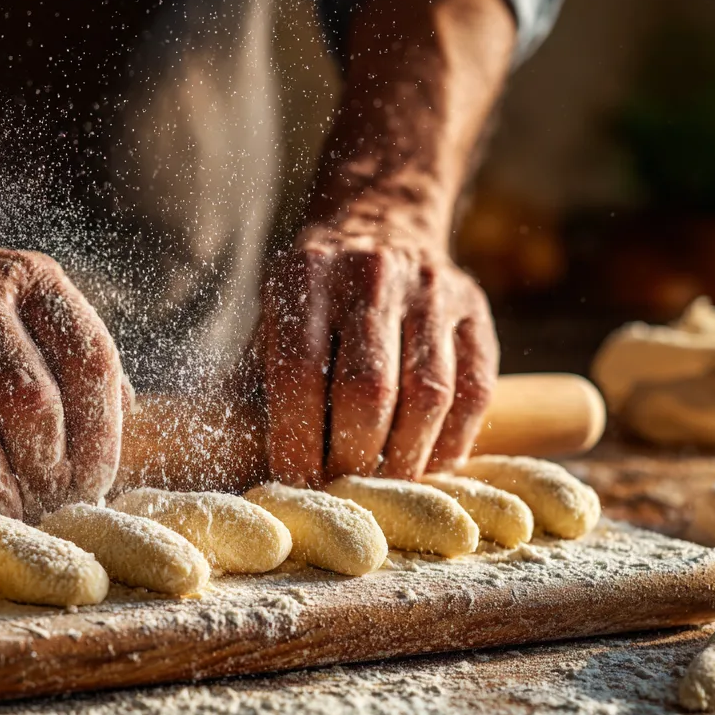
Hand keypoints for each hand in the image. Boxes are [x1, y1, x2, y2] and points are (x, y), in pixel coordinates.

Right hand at [0, 244, 123, 520]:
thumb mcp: (32, 305)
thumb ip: (79, 356)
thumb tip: (125, 417)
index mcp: (35, 281)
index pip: (90, 361)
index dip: (101, 435)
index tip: (94, 482)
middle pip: (29, 399)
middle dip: (44, 468)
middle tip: (44, 504)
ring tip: (1, 511)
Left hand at [261, 223, 497, 485]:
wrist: (385, 223)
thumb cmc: (315, 290)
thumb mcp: (275, 309)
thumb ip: (261, 371)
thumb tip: (239, 454)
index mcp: (307, 273)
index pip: (299, 369)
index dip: (295, 437)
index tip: (294, 481)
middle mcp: (372, 273)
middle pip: (367, 388)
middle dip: (350, 456)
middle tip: (340, 490)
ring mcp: (432, 290)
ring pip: (428, 395)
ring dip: (404, 459)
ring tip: (383, 489)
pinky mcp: (475, 311)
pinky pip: (473, 392)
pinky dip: (451, 443)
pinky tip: (428, 466)